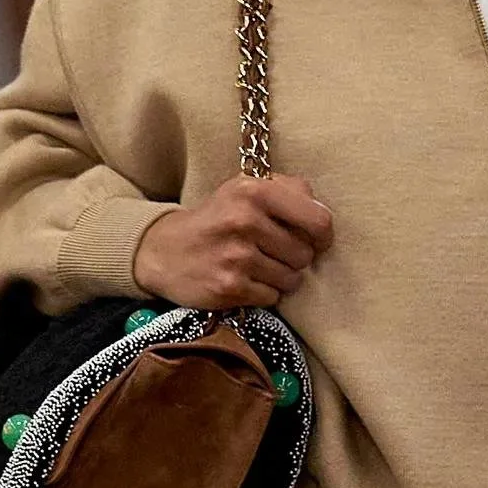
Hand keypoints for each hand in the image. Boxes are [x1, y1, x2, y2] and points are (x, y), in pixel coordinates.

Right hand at [134, 174, 331, 310]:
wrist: (164, 250)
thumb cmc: (216, 219)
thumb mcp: (244, 190)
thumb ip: (287, 191)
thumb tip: (323, 213)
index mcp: (254, 191)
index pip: (318, 220)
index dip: (323, 236)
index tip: (316, 241)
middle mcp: (245, 221)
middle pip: (305, 255)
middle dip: (294, 258)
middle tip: (271, 253)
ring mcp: (236, 257)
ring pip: (291, 279)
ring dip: (279, 277)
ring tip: (255, 266)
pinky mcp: (230, 287)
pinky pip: (272, 297)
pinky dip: (263, 293)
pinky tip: (243, 280)